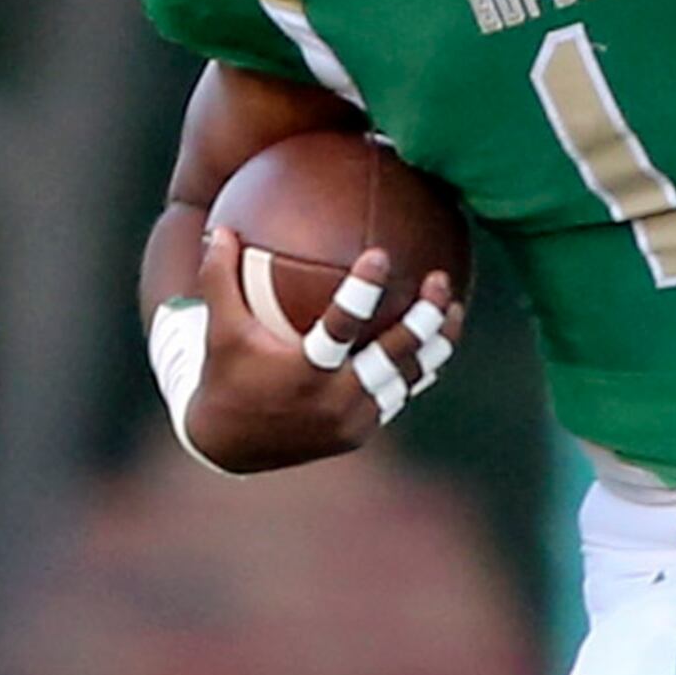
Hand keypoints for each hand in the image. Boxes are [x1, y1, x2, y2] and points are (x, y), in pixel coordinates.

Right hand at [181, 226, 460, 471]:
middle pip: (394, 357)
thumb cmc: (226, 375)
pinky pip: (399, 394)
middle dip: (424, 319)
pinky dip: (417, 368)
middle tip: (439, 280)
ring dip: (435, 345)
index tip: (381, 256)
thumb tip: (221, 228)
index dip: (363, 293)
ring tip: (455, 308)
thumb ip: (220, 278)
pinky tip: (434, 340)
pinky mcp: (362, 431)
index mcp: (303, 372)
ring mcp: (353, 420)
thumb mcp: (220, 329)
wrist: (230, 446)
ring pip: (408, 379)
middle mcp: (334, 400)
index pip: (340, 327)